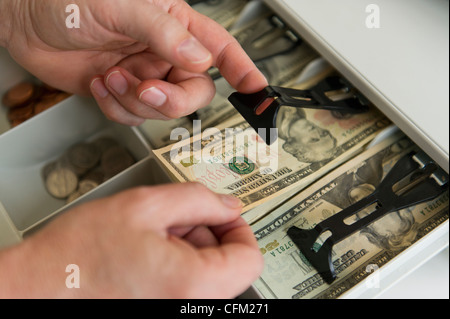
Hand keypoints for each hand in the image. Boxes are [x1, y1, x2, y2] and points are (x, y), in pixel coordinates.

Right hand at [0, 183, 263, 297]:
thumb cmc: (80, 253)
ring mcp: (177, 311)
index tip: (222, 213)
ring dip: (191, 247)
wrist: (39, 287)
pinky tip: (149, 250)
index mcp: (192, 283)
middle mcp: (190, 307)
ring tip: (154, 234)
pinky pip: (188, 286)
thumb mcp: (144, 206)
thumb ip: (197, 199)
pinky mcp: (164, 309)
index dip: (238, 227)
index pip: (249, 258)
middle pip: (229, 267)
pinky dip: (178, 263)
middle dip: (208, 234)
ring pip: (208, 275)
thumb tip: (227, 204)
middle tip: (175, 219)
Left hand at [1, 0, 267, 124]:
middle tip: (148, 89)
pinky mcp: (121, 92)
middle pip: (193, 92)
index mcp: (174, 25)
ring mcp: (142, 75)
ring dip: (136, 101)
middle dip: (171, 98)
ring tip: (113, 77)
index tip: (257, 89)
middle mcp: (162, 53)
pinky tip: (102, 84)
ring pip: (161, 109)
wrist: (25, 18)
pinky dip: (116, 107)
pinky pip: (132, 115)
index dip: (242, 69)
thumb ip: (165, 33)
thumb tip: (201, 58)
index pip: (220, 49)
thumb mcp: (123, 6)